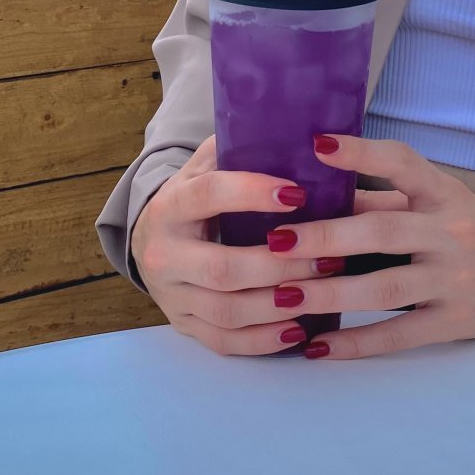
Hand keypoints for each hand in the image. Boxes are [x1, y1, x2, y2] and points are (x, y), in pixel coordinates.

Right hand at [131, 135, 408, 357]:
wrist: (147, 238)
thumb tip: (302, 132)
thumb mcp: (207, 165)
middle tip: (327, 258)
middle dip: (280, 266)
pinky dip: (263, 340)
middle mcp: (164, 254)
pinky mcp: (183, 326)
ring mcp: (171, 296)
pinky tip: (298, 329)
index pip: (210, 195)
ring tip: (321, 291)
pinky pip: (224, 342)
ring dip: (278, 305)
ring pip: (227, 311)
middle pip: (223, 268)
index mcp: (171, 205)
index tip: (299, 194)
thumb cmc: (195, 196)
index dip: (252, 193)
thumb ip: (242, 148)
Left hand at [264, 134, 474, 360]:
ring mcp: (455, 280)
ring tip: (282, 296)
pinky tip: (316, 346)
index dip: (362, 154)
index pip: (403, 164)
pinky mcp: (453, 323)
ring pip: (384, 288)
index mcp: (444, 192)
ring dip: (329, 294)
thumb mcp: (435, 201)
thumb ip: (382, 200)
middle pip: (383, 233)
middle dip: (325, 237)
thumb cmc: (463, 228)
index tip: (318, 145)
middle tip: (275, 242)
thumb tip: (315, 194)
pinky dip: (355, 342)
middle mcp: (452, 233)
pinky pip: (397, 335)